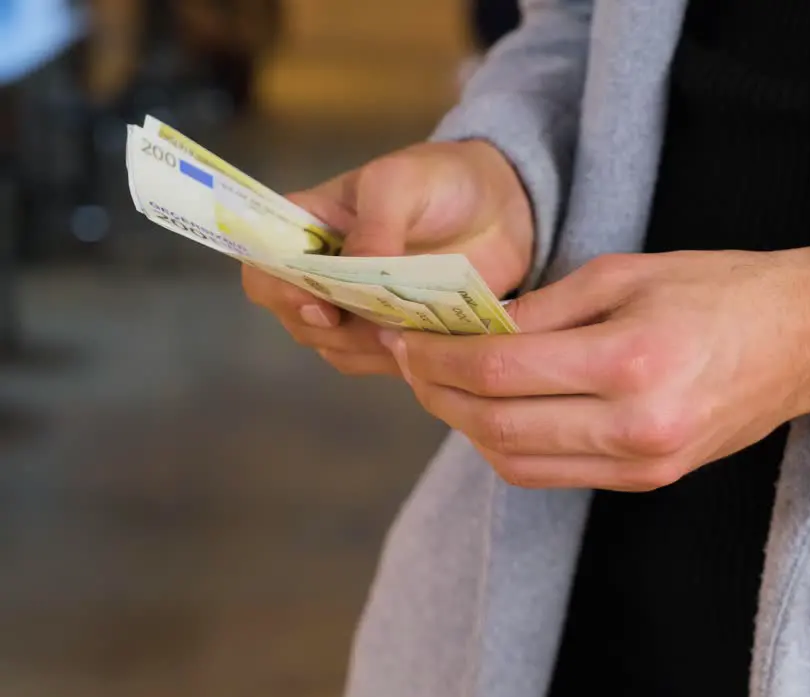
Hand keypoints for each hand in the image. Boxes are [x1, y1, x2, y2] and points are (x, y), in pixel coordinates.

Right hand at [242, 140, 533, 376]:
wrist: (505, 208)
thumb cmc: (442, 180)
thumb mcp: (402, 182)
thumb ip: (375, 223)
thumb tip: (353, 274)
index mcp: (309, 226)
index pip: (263, 265)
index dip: (280, 291)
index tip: (321, 305)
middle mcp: (324, 272)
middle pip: (296, 317)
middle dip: (331, 327)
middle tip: (381, 322)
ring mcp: (359, 307)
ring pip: (335, 347)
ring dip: (366, 347)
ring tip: (410, 328)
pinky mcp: (396, 333)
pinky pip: (377, 362)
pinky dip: (396, 360)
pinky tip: (426, 345)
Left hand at [379, 247, 809, 490]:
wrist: (806, 340)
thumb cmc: (721, 289)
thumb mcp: (626, 273)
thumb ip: (543, 309)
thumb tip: (470, 331)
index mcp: (630, 360)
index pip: (499, 370)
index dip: (436, 356)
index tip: (404, 335)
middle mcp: (634, 425)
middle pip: (496, 425)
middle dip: (436, 392)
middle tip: (409, 360)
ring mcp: (643, 462)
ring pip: (516, 462)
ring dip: (467, 426)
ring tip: (443, 386)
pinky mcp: (649, 479)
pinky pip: (554, 474)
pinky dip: (510, 447)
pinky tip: (496, 411)